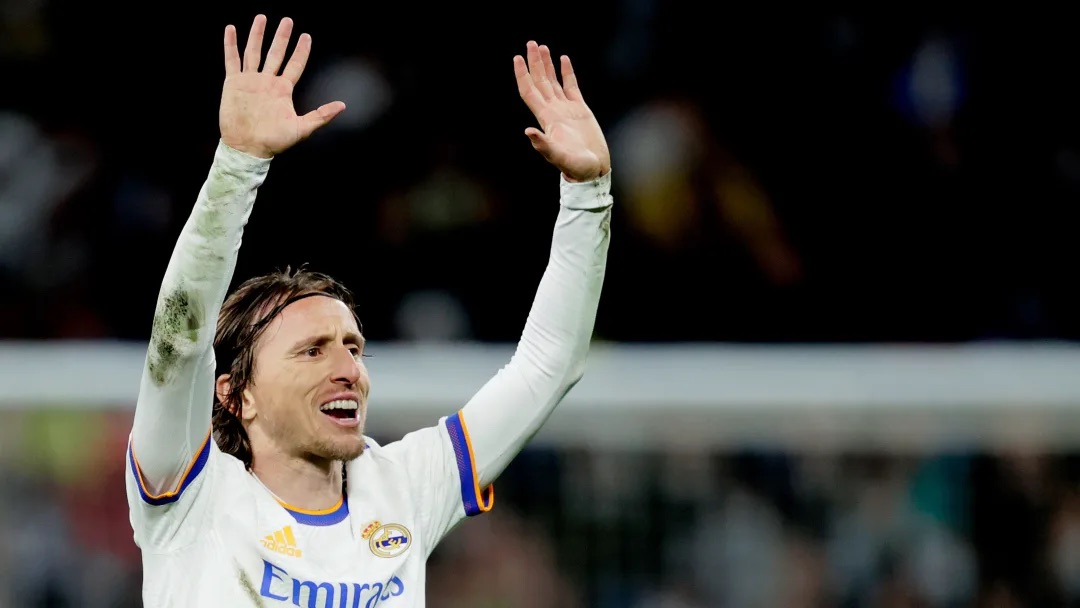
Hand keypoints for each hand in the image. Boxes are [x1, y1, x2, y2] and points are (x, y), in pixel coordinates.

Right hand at [219, 15, 345, 158]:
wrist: (248, 148)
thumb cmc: (274, 141)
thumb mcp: (302, 129)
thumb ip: (321, 115)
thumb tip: (343, 105)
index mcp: (283, 89)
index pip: (294, 64)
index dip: (301, 51)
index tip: (306, 37)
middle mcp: (267, 81)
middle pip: (276, 53)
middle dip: (282, 37)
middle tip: (288, 20)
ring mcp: (250, 80)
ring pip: (254, 52)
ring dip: (257, 35)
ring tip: (261, 18)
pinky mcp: (233, 83)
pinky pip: (232, 60)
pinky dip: (230, 45)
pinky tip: (231, 29)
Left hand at [515, 42, 609, 181]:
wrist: (592, 170)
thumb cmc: (576, 167)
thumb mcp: (558, 157)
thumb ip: (544, 145)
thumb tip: (528, 132)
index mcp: (546, 119)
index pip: (530, 91)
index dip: (523, 75)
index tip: (517, 58)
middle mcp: (553, 111)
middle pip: (540, 81)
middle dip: (534, 63)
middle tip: (530, 43)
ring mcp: (566, 109)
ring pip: (553, 81)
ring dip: (546, 64)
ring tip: (541, 46)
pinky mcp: (580, 109)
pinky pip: (571, 86)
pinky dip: (566, 72)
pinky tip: (564, 59)